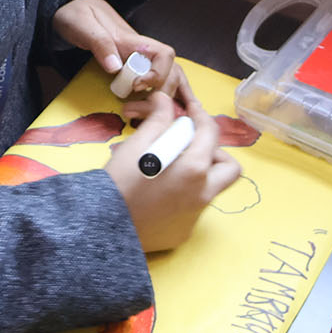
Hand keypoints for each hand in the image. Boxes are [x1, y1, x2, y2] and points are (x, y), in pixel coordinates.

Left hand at [51, 0, 185, 118]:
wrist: (73, 10)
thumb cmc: (79, 15)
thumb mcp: (84, 26)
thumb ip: (100, 44)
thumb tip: (115, 67)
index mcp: (136, 41)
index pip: (165, 56)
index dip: (157, 74)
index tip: (136, 86)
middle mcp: (145, 53)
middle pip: (172, 75)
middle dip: (160, 97)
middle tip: (134, 111)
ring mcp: (144, 62)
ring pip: (171, 82)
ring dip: (168, 101)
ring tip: (149, 118)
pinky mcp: (137, 71)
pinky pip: (160, 86)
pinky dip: (167, 100)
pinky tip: (164, 114)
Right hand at [102, 90, 241, 252]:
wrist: (102, 227)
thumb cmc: (119, 182)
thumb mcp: (137, 145)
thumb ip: (158, 120)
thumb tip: (164, 99)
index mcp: (195, 168)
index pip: (211, 133)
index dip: (201, 116)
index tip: (191, 110)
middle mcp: (203, 193)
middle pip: (229, 168)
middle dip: (215, 154)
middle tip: (191, 149)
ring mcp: (194, 216)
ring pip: (210, 189)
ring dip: (198, 175)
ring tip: (169, 170)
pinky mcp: (182, 233)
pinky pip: (191, 210)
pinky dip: (181, 198)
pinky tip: (157, 196)